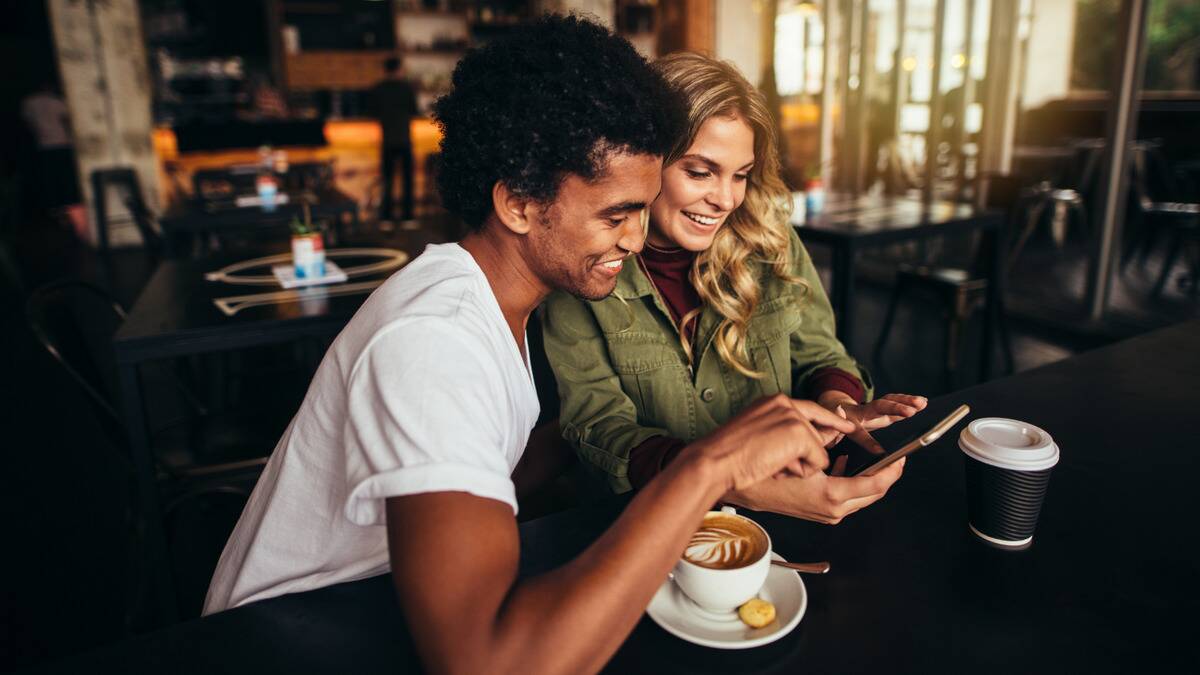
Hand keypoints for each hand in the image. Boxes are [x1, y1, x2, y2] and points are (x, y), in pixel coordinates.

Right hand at [687, 394, 855, 492]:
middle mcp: (786, 404)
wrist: (715, 462)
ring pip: (819, 450)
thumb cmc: (728, 459)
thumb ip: (784, 435)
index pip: (810, 409)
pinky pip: (819, 461)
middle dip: (805, 456)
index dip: (830, 420)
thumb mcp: (759, 440)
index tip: (846, 426)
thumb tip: (820, 442)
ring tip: (771, 465)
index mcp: (774, 403)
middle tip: (776, 464)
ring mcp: (794, 417)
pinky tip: (778, 467)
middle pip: (818, 435)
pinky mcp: (799, 433)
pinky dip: (802, 470)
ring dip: (800, 465)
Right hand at [723, 455, 905, 523]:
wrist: (739, 486)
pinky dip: (853, 482)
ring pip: (862, 497)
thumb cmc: (768, 470)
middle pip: (874, 493)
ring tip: (875, 459)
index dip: (894, 470)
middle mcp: (833, 509)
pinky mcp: (820, 513)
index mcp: (832, 495)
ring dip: (870, 478)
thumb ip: (829, 443)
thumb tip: (844, 424)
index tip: (903, 457)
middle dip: (887, 475)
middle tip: (896, 458)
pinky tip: (844, 464)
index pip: (878, 484)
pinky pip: (847, 498)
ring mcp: (827, 514)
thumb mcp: (804, 454)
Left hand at [817, 391, 927, 453]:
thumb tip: (837, 450)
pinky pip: (895, 403)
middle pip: (878, 408)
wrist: (829, 407)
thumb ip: (828, 439)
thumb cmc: (828, 424)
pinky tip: (923, 402)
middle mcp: (861, 412)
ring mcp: (872, 409)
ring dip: (906, 402)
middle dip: (894, 409)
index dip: (868, 442)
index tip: (880, 452)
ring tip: (922, 403)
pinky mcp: (880, 409)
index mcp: (847, 422)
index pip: (858, 433)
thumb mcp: (824, 434)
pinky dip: (908, 401)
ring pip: (889, 402)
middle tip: (910, 412)